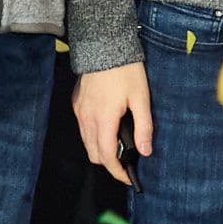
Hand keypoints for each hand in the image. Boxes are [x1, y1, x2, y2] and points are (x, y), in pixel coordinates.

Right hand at [74, 62, 153, 181]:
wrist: (104, 45)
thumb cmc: (126, 70)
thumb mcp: (141, 98)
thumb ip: (144, 126)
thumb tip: (146, 152)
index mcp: (103, 119)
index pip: (107, 156)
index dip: (117, 172)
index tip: (128, 179)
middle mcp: (87, 118)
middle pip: (94, 154)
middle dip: (109, 163)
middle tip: (126, 163)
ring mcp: (79, 111)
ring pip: (86, 142)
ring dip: (100, 150)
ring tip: (119, 147)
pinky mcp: (77, 103)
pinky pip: (83, 128)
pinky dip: (94, 136)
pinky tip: (109, 128)